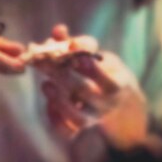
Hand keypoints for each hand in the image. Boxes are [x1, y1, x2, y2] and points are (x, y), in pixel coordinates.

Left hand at [42, 27, 147, 150]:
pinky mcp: (79, 127)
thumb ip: (78, 43)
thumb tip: (58, 30)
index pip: (109, 81)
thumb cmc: (102, 70)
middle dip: (63, 76)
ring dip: (59, 101)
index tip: (73, 52)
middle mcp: (106, 104)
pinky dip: (55, 120)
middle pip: (86, 93)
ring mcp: (93, 117)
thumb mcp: (97, 55)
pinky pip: (67, 131)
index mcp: (116, 84)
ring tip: (46, 85)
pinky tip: (48, 104)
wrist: (115, 100)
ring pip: (78, 118)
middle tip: (44, 61)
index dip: (91, 69)